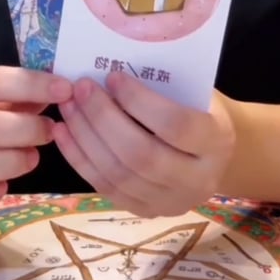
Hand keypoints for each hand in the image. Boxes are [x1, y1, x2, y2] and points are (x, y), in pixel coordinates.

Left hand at [53, 72, 234, 216]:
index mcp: (216, 142)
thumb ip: (163, 86)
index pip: (175, 124)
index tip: (113, 76)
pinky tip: (63, 132)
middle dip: (103, 118)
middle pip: (140, 154)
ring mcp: (170, 202)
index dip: (139, 101)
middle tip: (81, 88)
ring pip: (118, 175)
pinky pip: (105, 187)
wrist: (216, 156)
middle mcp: (197, 181)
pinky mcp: (144, 212)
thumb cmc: (200, 110)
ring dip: (85, 137)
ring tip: (67, 107)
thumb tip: (110, 68)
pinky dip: (79, 158)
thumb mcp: (195, 92)